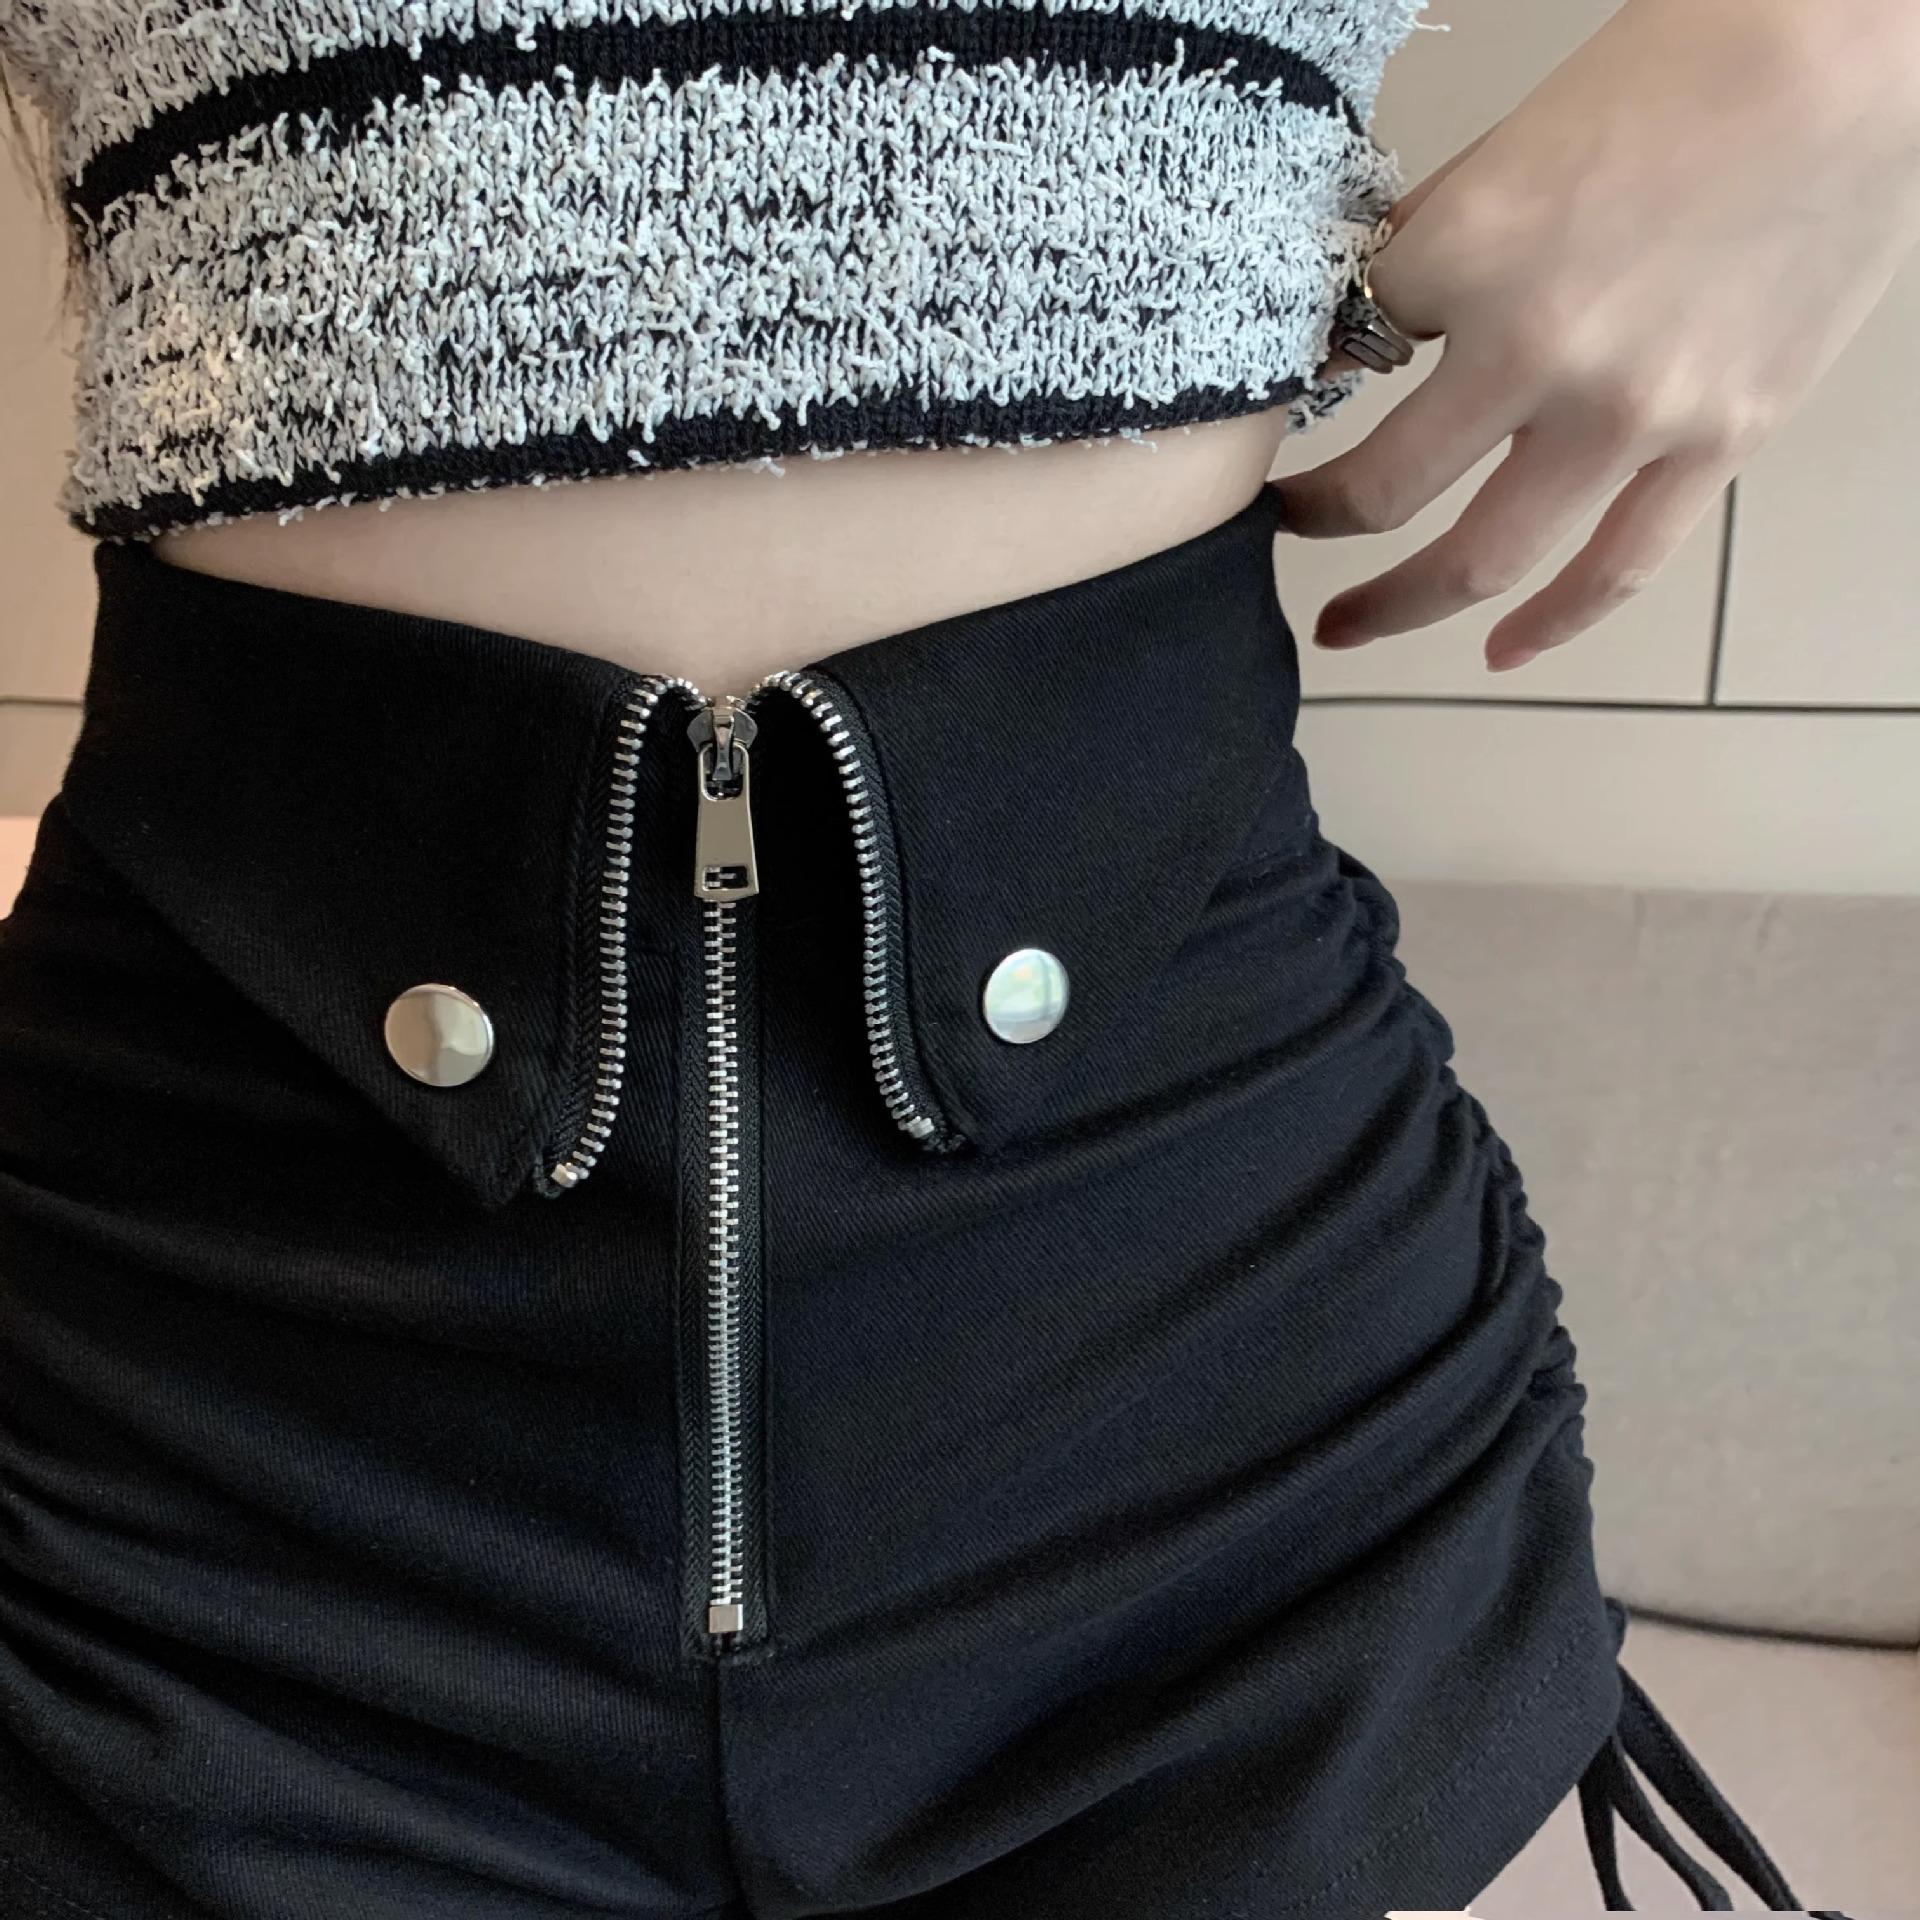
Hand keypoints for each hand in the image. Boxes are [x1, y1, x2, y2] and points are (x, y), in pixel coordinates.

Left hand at [1269, 0, 1919, 670]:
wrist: (1854, 56)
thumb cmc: (1684, 70)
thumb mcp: (1512, 146)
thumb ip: (1432, 251)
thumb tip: (1358, 331)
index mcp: (1468, 257)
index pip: (1345, 353)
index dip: (1313, 378)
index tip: (1293, 408)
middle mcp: (1537, 353)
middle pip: (1381, 492)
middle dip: (1313, 522)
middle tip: (1280, 534)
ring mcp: (1630, 415)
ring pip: (1480, 560)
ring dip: (1396, 606)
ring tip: (1347, 627)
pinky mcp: (1717, 442)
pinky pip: (1616, 568)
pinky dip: (1550, 624)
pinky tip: (1497, 653)